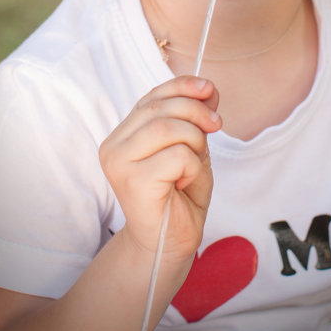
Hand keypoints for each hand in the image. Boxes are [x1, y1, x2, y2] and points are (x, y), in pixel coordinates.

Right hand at [99, 76, 221, 261]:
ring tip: (195, 164)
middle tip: (216, 125)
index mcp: (123, 135)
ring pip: (168, 128)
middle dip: (196, 112)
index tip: (209, 88)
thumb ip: (193, 118)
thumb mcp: (191, 148)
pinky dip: (193, 166)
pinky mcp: (134, 181)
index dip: (181, 86)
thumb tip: (208, 88)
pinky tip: (185, 183)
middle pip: (159, 109)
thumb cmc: (179, 197)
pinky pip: (177, 155)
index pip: (151, 98)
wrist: (171, 243)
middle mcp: (114, 146)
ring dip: (195, 141)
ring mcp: (119, 163)